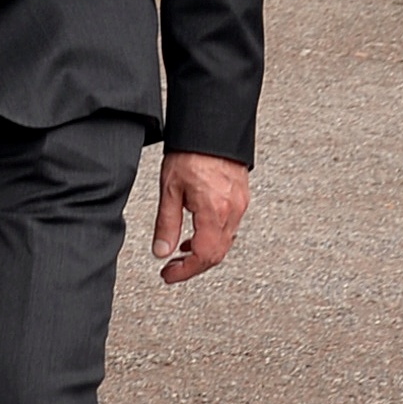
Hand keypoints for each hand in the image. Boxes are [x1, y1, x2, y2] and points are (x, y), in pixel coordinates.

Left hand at [152, 151, 249, 284]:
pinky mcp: (241, 197)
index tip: (168, 275)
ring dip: (203, 253)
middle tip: (171, 269)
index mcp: (214, 212)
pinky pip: (229, 228)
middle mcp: (232, 211)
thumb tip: (161, 251)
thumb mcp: (170, 190)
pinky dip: (212, 237)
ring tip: (180, 253)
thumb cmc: (190, 153)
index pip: (204, 256)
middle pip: (216, 255)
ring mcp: (239, 205)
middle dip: (193, 267)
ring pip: (225, 243)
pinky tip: (196, 234)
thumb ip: (166, 224)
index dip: (185, 272)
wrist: (211, 128)